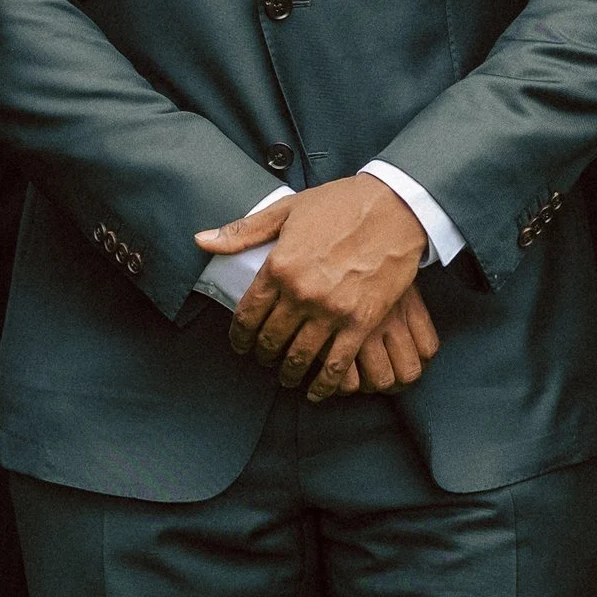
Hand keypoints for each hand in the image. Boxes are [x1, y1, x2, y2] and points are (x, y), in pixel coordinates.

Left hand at [195, 173, 429, 398]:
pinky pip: (336, 365)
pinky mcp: (360, 323)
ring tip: (287, 376)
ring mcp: (331, 311)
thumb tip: (201, 240)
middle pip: (270, 339)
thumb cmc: (341, 204)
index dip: (239, 336)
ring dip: (289, 372)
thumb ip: (243, 231)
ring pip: (299, 356)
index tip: (240, 344)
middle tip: (264, 359)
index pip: (247, 314)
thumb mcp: (287, 210)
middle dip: (263, 354)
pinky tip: (316, 391)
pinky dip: (323, 384)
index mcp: (279, 266)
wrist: (395, 208)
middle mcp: (301, 293)